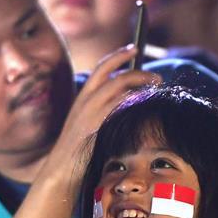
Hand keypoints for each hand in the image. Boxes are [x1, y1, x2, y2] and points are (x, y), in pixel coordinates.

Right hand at [50, 45, 160, 188]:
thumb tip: (125, 96)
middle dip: (140, 74)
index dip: (119, 55)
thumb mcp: (84, 121)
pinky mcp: (98, 129)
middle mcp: (86, 102)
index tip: (134, 48)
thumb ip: (99, 107)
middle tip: (157, 79)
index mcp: (82, 97)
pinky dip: (136, 106)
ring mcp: (92, 115)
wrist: (60, 168)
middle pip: (118, 77)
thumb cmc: (75, 148)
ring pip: (122, 93)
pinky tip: (147, 109)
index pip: (102, 68)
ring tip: (156, 93)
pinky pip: (122, 111)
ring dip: (143, 91)